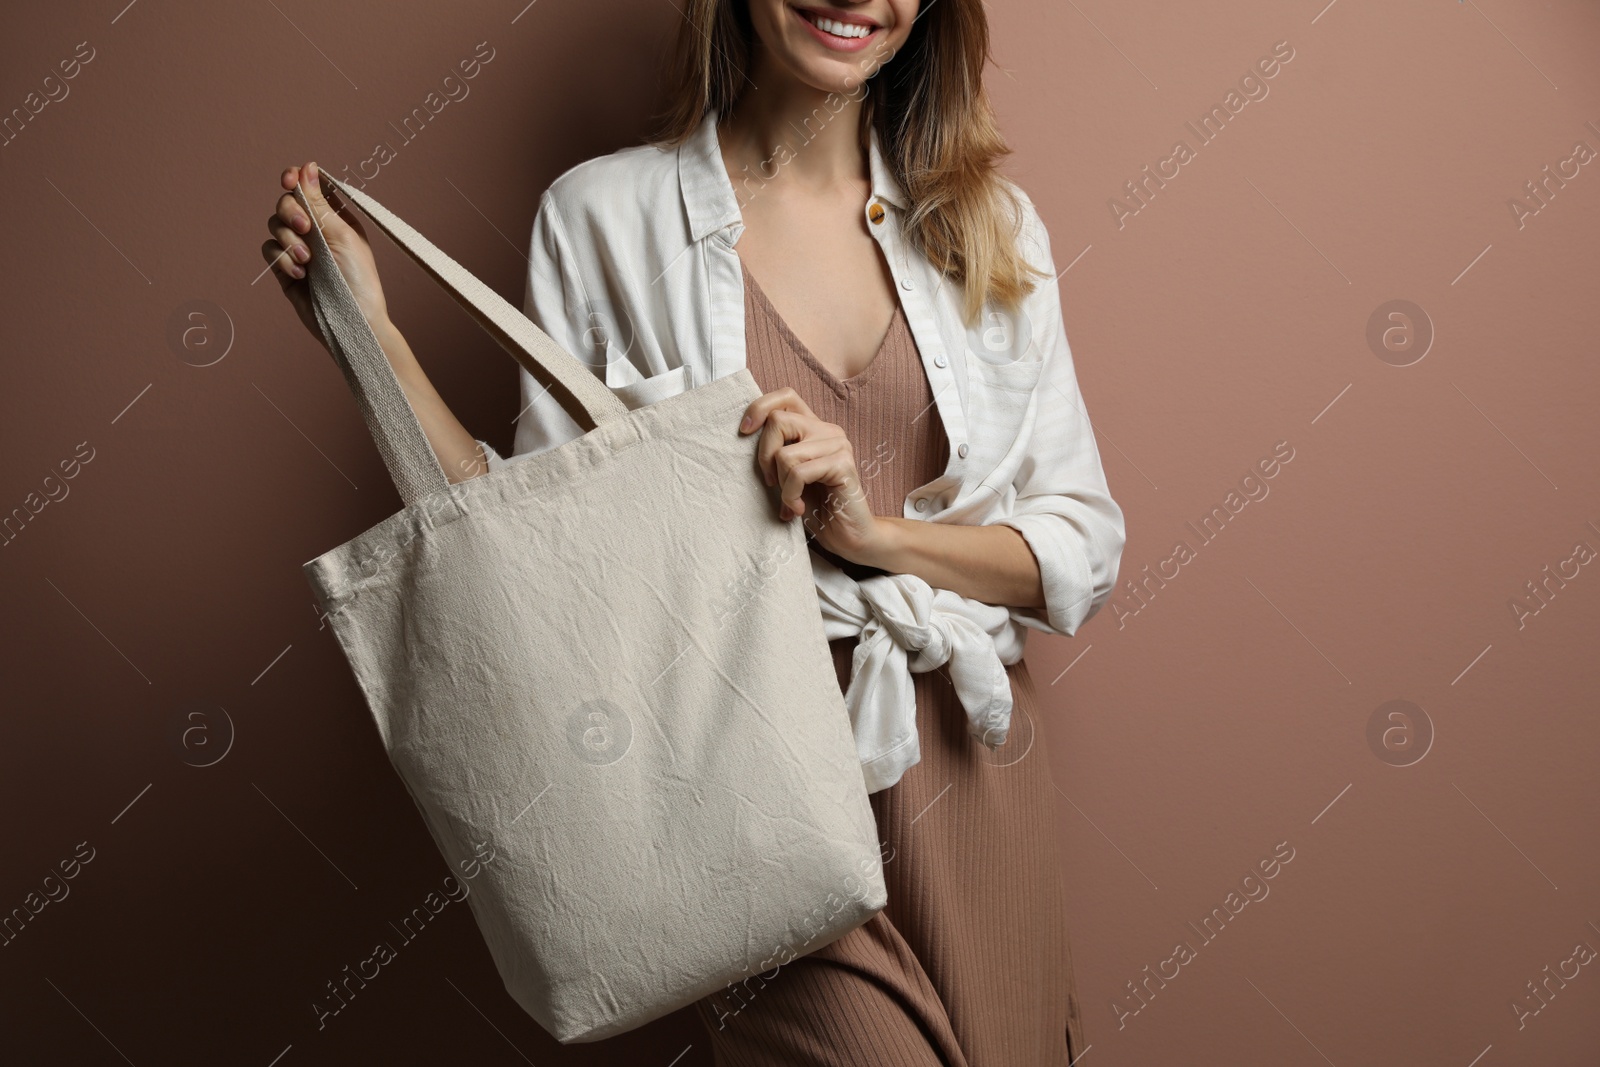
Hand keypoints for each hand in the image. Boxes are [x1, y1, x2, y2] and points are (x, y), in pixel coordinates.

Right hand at [261, 161, 389, 348]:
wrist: (351, 322)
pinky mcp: (285, 268)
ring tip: (307, 261)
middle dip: (290, 213)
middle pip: (286, 203)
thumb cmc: (357, 279)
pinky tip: (299, 274)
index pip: (310, 188)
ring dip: (288, 241)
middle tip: (305, 230)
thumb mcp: (341, 235)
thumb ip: (318, 203)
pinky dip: (280, 259)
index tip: (288, 180)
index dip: (296, 179)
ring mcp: (300, 249)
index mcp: (336, 217)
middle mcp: (317, 230)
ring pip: (275, 226)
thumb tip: (306, 167)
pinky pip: (269, 250)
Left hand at [739, 388, 893, 565]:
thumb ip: (775, 452)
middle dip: (764, 456)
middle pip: (777, 421)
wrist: (849, 538)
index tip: (744, 432)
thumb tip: (745, 432)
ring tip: (791, 501)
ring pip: (785, 453)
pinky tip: (798, 510)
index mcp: (814, 428)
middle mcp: (828, 430)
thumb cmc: (815, 508)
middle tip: (772, 483)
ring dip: (781, 484)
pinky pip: (798, 473)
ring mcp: (838, 445)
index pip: (786, 396)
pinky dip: (790, 496)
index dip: (760, 408)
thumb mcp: (786, 476)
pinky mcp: (843, 464)